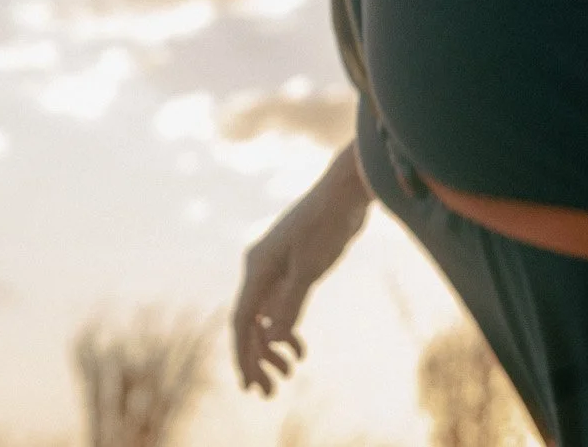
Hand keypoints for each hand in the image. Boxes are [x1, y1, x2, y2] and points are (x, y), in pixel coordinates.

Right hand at [232, 148, 369, 395]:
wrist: (345, 194)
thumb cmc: (326, 226)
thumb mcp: (309, 267)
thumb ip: (291, 303)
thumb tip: (274, 338)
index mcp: (257, 268)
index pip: (243, 320)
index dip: (243, 354)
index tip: (248, 384)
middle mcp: (259, 270)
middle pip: (250, 323)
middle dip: (257, 358)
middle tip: (269, 392)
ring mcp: (275, 269)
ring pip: (265, 317)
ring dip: (272, 347)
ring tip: (290, 373)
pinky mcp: (292, 269)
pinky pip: (280, 307)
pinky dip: (286, 329)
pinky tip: (299, 348)